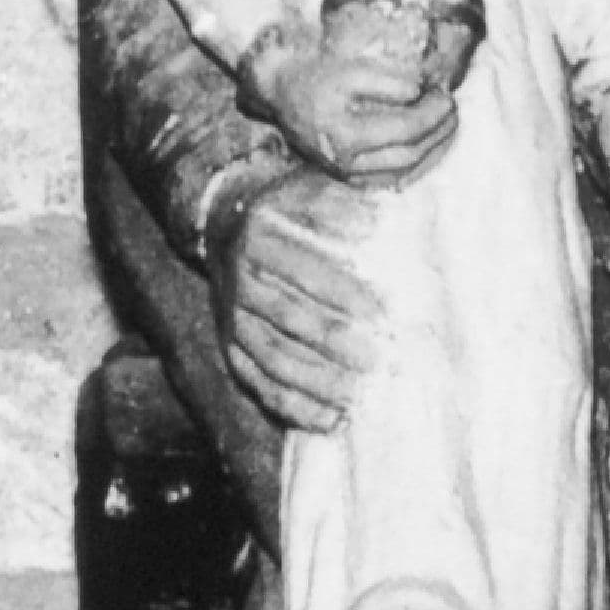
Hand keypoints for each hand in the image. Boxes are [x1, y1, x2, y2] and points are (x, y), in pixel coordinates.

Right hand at [209, 178, 377, 436]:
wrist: (224, 219)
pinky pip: (261, 385)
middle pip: (291, 320)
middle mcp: (240, 282)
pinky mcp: (232, 349)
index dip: (344, 294)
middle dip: (337, 344)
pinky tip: (330, 421)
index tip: (385, 311)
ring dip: (319, 382)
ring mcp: (233, 320)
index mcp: (260, 240)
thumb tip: (374, 224)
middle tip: (379, 362)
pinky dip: (295, 407)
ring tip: (359, 398)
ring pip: (276, 359)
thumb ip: (338, 204)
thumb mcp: (307, 188)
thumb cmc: (285, 207)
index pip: (305, 273)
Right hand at [241, 19, 455, 188]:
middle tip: (453, 110)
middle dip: (438, 133)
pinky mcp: (349, 179)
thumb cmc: (314, 77)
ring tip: (449, 127)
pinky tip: (430, 148)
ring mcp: (346, 175)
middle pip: (408, 156)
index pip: (404, 129)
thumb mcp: (349, 69)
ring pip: (403, 174)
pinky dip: (417, 166)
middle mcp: (344, 162)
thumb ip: (387, 80)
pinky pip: (392, 180)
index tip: (446, 95)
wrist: (280, 95)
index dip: (432, 114)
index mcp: (343, 134)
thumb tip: (422, 92)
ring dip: (433, 152)